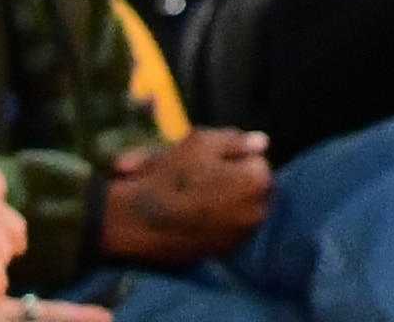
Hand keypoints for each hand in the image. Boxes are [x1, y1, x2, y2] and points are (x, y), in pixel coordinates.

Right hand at [101, 129, 271, 264]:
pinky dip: (215, 222)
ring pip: (240, 209)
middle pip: (251, 187)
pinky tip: (190, 216)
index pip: (255, 161)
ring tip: (191, 198)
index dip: (231, 159)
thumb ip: (236, 140)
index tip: (206, 164)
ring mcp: (240, 236)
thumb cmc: (167, 176)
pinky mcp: (221, 253)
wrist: (131, 222)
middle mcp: (257, 211)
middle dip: (234, 180)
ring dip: (226, 202)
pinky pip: (225, 230)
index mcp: (257, 181)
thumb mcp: (201, 142)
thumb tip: (262, 142)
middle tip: (199, 179)